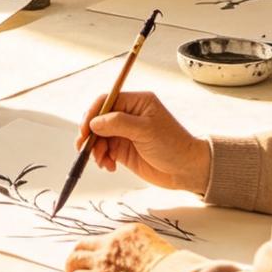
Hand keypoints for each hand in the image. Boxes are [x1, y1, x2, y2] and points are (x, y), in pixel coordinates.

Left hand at [66, 223, 177, 271]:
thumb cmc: (169, 269)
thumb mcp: (159, 247)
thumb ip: (145, 249)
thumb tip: (146, 258)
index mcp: (128, 232)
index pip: (106, 238)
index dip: (99, 249)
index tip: (98, 258)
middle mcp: (112, 242)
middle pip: (83, 244)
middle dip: (77, 254)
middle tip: (76, 264)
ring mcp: (103, 260)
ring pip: (74, 259)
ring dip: (70, 268)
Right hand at [81, 89, 209, 194]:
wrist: (186, 170)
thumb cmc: (172, 145)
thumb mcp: (145, 130)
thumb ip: (118, 123)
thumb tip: (94, 122)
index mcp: (137, 102)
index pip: (107, 101)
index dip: (92, 114)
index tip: (85, 130)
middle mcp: (129, 115)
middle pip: (99, 119)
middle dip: (90, 134)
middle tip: (85, 148)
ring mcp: (126, 133)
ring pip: (99, 136)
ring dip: (96, 149)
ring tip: (102, 161)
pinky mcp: (124, 149)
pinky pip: (105, 150)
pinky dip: (102, 158)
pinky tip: (109, 166)